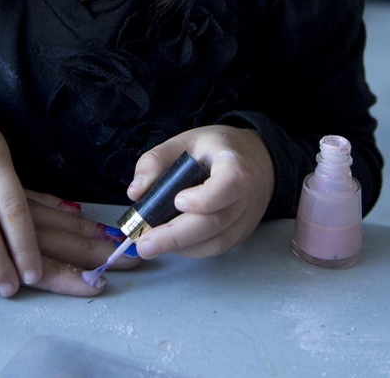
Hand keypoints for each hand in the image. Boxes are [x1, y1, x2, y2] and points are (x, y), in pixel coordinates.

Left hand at [0, 100, 131, 322]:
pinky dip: (36, 206)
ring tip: (98, 241)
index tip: (84, 282)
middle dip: (70, 247)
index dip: (45, 267)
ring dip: (63, 228)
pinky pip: (5, 192)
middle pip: (25, 224)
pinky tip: (54, 215)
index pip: (0, 251)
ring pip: (22, 206)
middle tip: (111, 264)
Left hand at [126, 126, 273, 259]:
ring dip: (180, 246)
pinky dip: (191, 249)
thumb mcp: (186, 141)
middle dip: (176, 236)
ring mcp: (246, 218)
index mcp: (235, 165)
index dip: (204, 198)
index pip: (228, 185)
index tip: (178, 201)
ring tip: (151, 243)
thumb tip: (135, 192)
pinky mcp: (241, 234)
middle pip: (215, 222)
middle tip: (145, 243)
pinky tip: (171, 242)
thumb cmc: (216, 149)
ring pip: (215, 241)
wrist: (254, 160)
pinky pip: (215, 248)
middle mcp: (246, 196)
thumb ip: (157, 160)